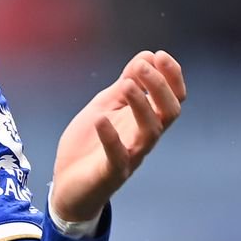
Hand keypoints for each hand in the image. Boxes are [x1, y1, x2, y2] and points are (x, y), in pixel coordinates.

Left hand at [50, 50, 185, 221]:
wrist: (68, 186)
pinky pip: (118, 156)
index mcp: (144, 120)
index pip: (172, 97)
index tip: (160, 54)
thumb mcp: (106, 106)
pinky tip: (101, 119)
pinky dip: (111, 137)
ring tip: (127, 84)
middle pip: (170, 112)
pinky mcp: (111, 172)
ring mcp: (130, 156)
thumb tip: (145, 57)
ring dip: (141, 105)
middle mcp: (143, 137)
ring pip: (151, 132)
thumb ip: (125, 85)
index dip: (172, 76)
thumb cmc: (90, 145)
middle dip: (160, 86)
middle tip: (142, 65)